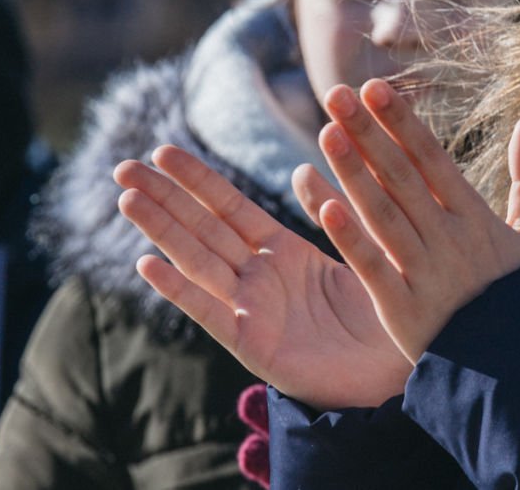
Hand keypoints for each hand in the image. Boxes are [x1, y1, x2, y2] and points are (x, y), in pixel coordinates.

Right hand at [114, 145, 411, 408]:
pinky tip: (148, 265)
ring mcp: (252, 310)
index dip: (197, 179)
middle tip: (122, 166)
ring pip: (197, 261)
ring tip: (127, 199)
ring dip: (161, 231)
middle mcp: (259, 277)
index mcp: (282, 251)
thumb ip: (330, 212)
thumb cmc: (381, 311)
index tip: (163, 149)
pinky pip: (212, 312)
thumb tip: (302, 167)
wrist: (398, 370)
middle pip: (202, 228)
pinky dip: (180, 289)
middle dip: (164, 197)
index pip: (230, 206)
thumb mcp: (357, 249)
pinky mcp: (254, 345)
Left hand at [315, 79, 519, 364]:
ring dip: (352, 171)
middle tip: (336, 92)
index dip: (402, 122)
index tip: (375, 86)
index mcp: (476, 217)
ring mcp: (425, 271)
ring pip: (382, 213)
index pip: (432, 158)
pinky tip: (325, 205)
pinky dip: (350, 236)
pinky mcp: (403, 308)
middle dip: (368, 132)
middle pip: (401, 176)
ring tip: (326, 132)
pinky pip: (372, 266)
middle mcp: (448, 237)